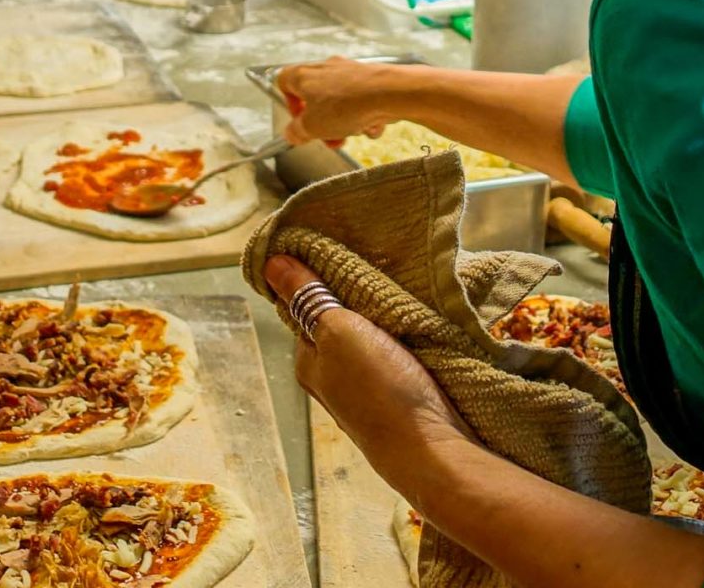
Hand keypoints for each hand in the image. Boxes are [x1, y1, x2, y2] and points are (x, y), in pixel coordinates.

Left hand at [262, 256, 475, 492]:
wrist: (433, 451)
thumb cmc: (380, 391)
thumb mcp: (339, 332)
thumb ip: (308, 297)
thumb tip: (270, 262)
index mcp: (309, 362)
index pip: (303, 308)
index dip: (318, 279)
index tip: (341, 251)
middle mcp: (332, 379)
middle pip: (338, 324)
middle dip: (355, 298)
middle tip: (381, 266)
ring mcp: (367, 391)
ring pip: (369, 340)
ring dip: (383, 317)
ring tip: (403, 290)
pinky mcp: (399, 398)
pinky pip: (394, 356)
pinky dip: (403, 338)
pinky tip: (418, 326)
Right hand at [278, 58, 416, 144]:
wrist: (390, 92)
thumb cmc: (346, 106)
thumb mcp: (312, 127)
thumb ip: (296, 132)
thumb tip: (292, 133)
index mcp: (304, 75)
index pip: (283, 82)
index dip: (289, 105)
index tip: (300, 123)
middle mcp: (326, 68)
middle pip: (315, 98)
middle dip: (323, 123)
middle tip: (330, 139)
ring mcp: (350, 71)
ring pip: (340, 102)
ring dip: (345, 123)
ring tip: (355, 133)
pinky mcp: (371, 78)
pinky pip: (362, 101)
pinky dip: (366, 115)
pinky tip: (374, 125)